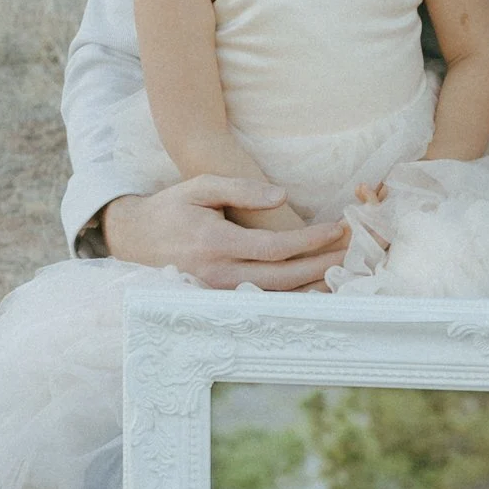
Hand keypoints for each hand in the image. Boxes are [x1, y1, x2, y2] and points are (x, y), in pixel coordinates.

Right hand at [100, 176, 347, 287]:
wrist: (135, 239)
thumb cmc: (172, 208)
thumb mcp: (200, 186)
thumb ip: (241, 188)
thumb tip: (282, 196)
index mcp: (215, 244)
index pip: (275, 248)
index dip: (310, 241)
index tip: (338, 228)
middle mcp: (218, 275)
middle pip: (283, 278)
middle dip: (322, 265)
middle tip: (354, 253)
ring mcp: (218, 293)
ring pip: (276, 297)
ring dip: (313, 286)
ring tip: (345, 271)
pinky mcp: (220, 301)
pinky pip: (263, 302)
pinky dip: (293, 297)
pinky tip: (317, 288)